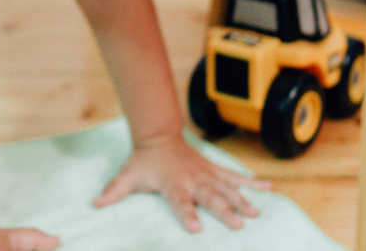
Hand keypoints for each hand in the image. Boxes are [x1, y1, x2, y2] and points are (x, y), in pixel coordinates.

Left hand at [93, 133, 272, 232]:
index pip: (180, 202)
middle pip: (210, 197)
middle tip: (238, 224)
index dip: (187, 214)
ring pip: (227, 188)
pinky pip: (236, 177)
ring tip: (256, 213)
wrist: (159, 137)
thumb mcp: (127, 175)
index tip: (196, 228)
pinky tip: (270, 189)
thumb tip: (95, 204)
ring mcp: (207, 174)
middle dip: (224, 210)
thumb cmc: (143, 161)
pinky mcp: (215, 171)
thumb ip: (113, 191)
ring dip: (242, 200)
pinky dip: (253, 182)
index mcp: (173, 184)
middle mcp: (193, 180)